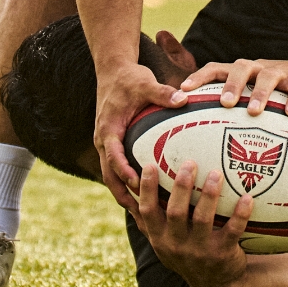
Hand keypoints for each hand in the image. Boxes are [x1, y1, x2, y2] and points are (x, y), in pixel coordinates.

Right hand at [95, 63, 187, 209]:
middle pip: (109, 176)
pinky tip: (148, 196)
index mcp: (108, 130)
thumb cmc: (129, 78)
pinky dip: (129, 184)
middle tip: (142, 215)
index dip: (124, 172)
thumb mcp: (146, 83)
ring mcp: (107, 144)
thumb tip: (183, 99)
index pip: (113, 156)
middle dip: (124, 196)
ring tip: (145, 217)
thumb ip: (163, 93)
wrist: (113, 69)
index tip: (139, 185)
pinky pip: (118, 169)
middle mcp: (103, 141)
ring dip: (125, 195)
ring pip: (112, 176)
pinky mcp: (113, 144)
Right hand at [133, 159, 252, 286]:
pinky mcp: (222, 254)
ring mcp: (200, 251)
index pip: (148, 211)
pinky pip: (232, 231)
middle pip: (176, 212)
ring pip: (203, 219)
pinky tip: (247, 198)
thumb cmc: (186, 251)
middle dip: (182, 187)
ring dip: (209, 195)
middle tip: (190, 163)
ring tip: (216, 174)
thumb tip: (130, 185)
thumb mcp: (163, 241)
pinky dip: (240, 214)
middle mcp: (176, 245)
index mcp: (160, 238)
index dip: (147, 189)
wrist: (216, 285)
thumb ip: (149, 219)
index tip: (150, 165)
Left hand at [180, 55, 287, 116]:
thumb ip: (234, 107)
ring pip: (268, 76)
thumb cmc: (275, 90)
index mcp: (242, 72)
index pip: (216, 68)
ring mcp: (280, 72)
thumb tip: (203, 134)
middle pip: (241, 67)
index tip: (183, 91)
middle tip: (224, 103)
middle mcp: (258, 68)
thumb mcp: (253, 92)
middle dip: (231, 84)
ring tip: (253, 112)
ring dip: (260, 93)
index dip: (199, 77)